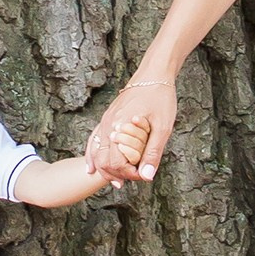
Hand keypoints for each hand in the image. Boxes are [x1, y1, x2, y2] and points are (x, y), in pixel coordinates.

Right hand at [87, 69, 175, 184]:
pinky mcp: (107, 117)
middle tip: (131, 181)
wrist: (154, 73)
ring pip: (95, 152)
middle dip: (115, 174)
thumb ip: (153, 152)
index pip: (116, 162)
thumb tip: (146, 177)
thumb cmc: (160, 98)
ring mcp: (105, 120)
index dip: (129, 174)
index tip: (142, 176)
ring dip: (104, 168)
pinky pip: (94, 140)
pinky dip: (92, 156)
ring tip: (114, 182)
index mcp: (120, 127)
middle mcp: (108, 125)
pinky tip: (91, 167)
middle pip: (102, 160)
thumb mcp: (162, 127)